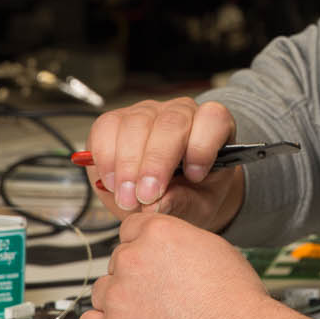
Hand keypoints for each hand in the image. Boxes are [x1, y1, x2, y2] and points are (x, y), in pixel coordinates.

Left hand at [78, 213, 319, 318]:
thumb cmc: (236, 303)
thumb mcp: (213, 249)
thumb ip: (179, 242)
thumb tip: (167, 249)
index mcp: (157, 232)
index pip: (130, 231)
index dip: (143, 250)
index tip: (152, 266)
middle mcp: (132, 258)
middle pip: (117, 263)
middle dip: (135, 279)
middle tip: (161, 300)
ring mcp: (117, 296)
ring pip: (103, 293)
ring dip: (120, 305)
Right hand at [85, 98, 243, 228]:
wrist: (173, 193)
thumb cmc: (195, 194)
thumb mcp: (200, 206)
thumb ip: (183, 203)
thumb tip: (156, 204)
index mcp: (212, 127)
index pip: (213, 118)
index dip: (202, 146)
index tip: (194, 177)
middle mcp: (180, 112)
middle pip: (170, 123)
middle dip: (155, 163)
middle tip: (146, 197)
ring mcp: (147, 112)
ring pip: (135, 124)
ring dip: (127, 166)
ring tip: (127, 198)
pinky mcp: (117, 120)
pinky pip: (106, 128)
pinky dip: (106, 159)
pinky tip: (112, 184)